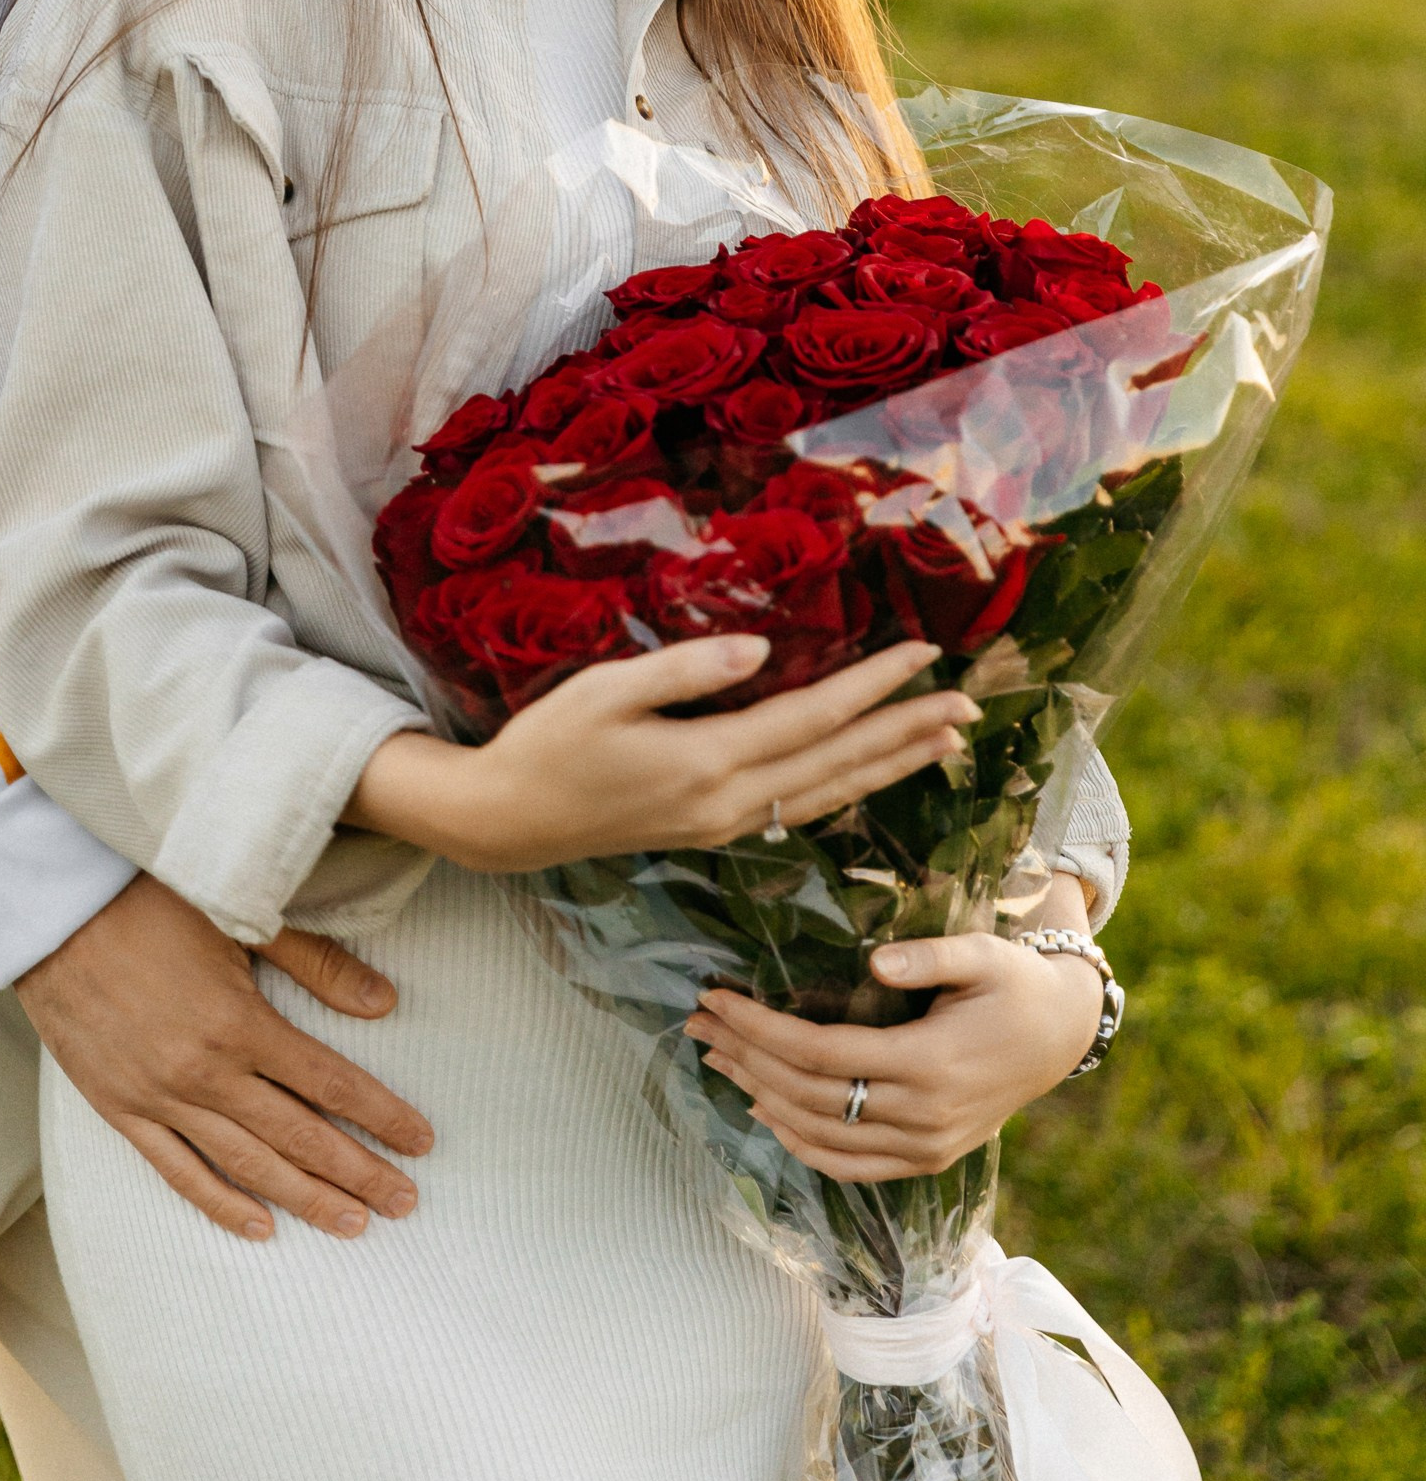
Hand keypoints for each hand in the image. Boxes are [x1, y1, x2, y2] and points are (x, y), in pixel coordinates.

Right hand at [17, 872, 432, 1242]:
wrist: (52, 909)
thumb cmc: (148, 897)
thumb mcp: (238, 915)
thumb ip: (315, 962)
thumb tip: (385, 1004)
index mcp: (239, 1022)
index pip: (329, 1082)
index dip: (380, 1114)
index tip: (421, 1142)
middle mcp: (204, 1073)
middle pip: (298, 1135)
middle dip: (358, 1171)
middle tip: (406, 1202)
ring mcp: (159, 1098)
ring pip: (247, 1164)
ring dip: (304, 1198)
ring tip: (353, 1223)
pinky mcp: (122, 1110)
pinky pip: (178, 1171)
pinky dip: (221, 1204)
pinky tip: (260, 1227)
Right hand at [347, 638, 977, 871]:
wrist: (510, 820)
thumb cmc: (549, 742)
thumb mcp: (605, 692)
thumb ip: (685, 671)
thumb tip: (762, 650)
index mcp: (709, 763)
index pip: (814, 718)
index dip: (874, 686)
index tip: (924, 653)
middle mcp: (730, 803)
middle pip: (839, 763)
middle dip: (908, 731)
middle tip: (969, 704)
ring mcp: (725, 824)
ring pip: (829, 792)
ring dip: (891, 765)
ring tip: (945, 741)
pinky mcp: (713, 830)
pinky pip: (802, 806)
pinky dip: (849, 787)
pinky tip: (870, 774)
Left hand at [687, 882, 1102, 1181]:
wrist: (1060, 1034)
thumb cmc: (1014, 983)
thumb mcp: (983, 954)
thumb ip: (930, 957)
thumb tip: (874, 962)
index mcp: (930, 1063)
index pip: (823, 1054)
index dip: (762, 1030)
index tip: (716, 1000)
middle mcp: (924, 1116)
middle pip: (811, 1095)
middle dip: (746, 1058)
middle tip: (698, 1022)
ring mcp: (926, 1147)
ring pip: (824, 1136)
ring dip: (761, 1098)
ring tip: (716, 1059)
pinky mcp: (927, 1160)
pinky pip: (852, 1166)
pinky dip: (803, 1146)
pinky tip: (767, 1112)